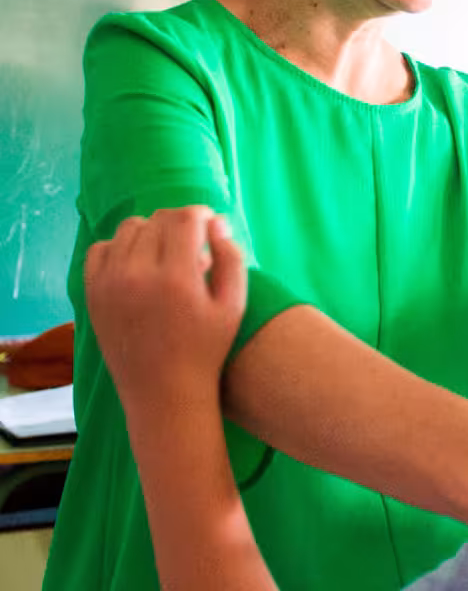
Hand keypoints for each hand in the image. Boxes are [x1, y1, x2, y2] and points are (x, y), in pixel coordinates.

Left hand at [84, 206, 246, 411]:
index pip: (186, 219)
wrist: (163, 393)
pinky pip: (101, 249)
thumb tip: (217, 224)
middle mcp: (137, 274)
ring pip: (129, 229)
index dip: (203, 215)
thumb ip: (231, 259)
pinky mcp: (92, 293)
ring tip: (167, 255)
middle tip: (194, 244)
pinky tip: (138, 263)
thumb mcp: (234, 306)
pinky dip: (120, 247)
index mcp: (176, 277)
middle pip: (158, 220)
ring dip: (152, 232)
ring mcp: (109, 283)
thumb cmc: (206, 351)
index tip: (211, 227)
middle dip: (180, 223)